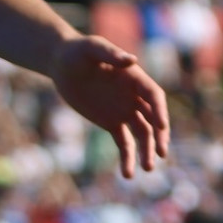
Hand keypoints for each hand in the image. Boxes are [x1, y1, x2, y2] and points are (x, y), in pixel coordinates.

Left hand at [47, 36, 171, 178]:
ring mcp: (124, 111)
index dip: (160, 111)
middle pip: (154, 119)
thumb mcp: (92, 48)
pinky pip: (124, 143)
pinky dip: (128, 158)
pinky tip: (128, 174)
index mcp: (135, 78)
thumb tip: (132, 60)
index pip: (154, 96)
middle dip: (159, 136)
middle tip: (160, 153)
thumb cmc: (77, 51)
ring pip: (142, 134)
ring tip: (146, 169)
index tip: (161, 126)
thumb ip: (110, 53)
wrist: (62, 63)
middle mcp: (134, 97)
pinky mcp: (111, 122)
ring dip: (146, 151)